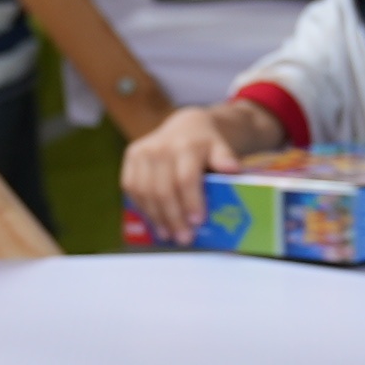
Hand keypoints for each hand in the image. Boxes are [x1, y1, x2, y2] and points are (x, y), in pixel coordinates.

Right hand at [124, 102, 253, 241]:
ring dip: (156, 217)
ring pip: (145, 191)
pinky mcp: (131, 157)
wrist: (185, 125)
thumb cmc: (206, 144)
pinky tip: (155, 221)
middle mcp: (160, 147)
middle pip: (163, 189)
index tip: (198, 222)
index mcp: (185, 145)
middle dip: (173, 217)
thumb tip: (232, 169)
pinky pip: (131, 187)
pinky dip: (142, 207)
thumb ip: (225, 157)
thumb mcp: (221, 147)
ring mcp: (142, 151)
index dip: (191, 202)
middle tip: (184, 238)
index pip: (185, 178)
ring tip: (168, 235)